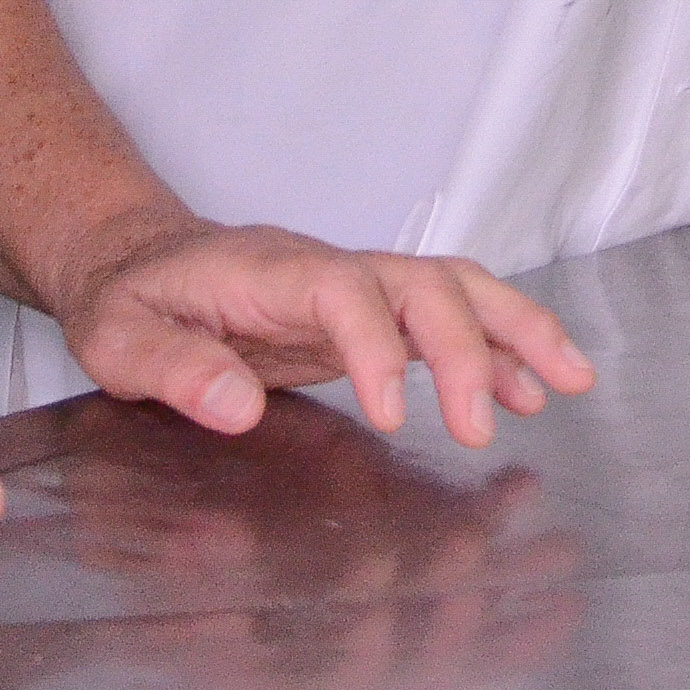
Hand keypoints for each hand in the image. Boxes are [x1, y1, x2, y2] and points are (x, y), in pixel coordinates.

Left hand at [53, 209, 597, 447]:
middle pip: (422, 282)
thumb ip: (170, 369)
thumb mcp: (118, 337)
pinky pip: (449, 319)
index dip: (376, 347)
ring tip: (571, 382)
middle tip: (485, 429)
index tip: (392, 414)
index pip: (344, 290)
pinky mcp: (371, 314)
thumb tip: (235, 406)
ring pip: (456, 288)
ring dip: (516, 330)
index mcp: (270, 273)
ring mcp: (357, 287)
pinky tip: (532, 394)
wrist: (138, 261)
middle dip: (466, 348)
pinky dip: (499, 351)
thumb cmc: (129, 301)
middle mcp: (329, 270)